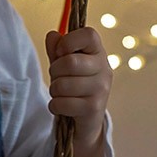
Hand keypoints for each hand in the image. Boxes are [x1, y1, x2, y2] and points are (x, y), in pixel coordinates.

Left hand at [46, 26, 111, 156]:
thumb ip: (57, 50)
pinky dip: (55, 106)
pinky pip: (62, 103)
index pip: (88, 34)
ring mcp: (101, 89)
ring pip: (63, 84)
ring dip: (54, 91)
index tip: (61, 52)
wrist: (86, 121)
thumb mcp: (63, 66)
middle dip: (54, 72)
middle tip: (57, 79)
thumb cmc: (74, 88)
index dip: (69, 41)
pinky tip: (61, 107)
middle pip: (70, 62)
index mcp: (98, 52)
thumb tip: (52, 35)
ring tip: (60, 94)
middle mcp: (104, 69)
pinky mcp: (94, 108)